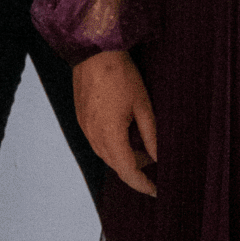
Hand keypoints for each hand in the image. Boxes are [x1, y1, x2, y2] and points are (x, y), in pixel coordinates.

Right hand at [73, 50, 157, 196]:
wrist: (93, 50)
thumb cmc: (119, 74)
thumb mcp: (143, 105)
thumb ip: (151, 135)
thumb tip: (158, 158)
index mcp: (110, 135)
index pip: (127, 172)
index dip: (142, 184)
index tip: (156, 190)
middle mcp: (93, 135)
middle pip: (115, 165)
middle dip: (135, 168)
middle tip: (153, 159)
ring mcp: (84, 126)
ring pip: (105, 154)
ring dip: (123, 155)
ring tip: (141, 143)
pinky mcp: (81, 117)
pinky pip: (97, 140)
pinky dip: (112, 144)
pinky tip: (124, 131)